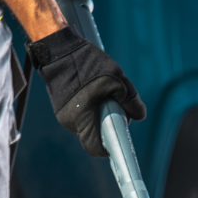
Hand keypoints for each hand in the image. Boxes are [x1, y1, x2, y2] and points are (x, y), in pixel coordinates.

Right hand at [26, 28, 146, 156]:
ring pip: (87, 124)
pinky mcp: (60, 106)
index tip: (117, 141)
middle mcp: (69, 120)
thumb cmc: (87, 63)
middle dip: (106, 127)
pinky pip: (80, 115)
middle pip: (93, 136)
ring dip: (98, 116)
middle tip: (115, 109)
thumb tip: (140, 116)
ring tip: (103, 95)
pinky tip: (93, 91)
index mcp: (82, 118)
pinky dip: (89, 109)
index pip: (94, 147)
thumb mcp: (117, 79)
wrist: (58, 49)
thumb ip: (131, 100)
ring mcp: (62, 114)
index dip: (108, 148)